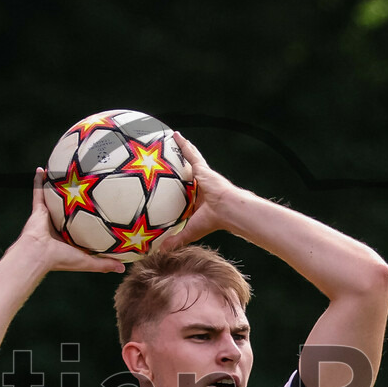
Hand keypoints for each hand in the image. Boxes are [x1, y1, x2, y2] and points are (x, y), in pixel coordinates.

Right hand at [20, 169, 125, 273]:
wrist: (38, 254)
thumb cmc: (61, 259)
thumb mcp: (87, 262)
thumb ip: (104, 264)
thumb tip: (123, 269)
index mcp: (68, 238)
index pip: (81, 228)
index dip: (89, 220)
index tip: (99, 211)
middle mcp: (58, 226)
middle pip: (68, 210)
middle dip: (74, 201)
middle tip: (85, 187)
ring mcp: (47, 217)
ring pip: (54, 199)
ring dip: (57, 188)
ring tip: (64, 174)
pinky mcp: (38, 210)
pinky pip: (39, 192)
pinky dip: (39, 181)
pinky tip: (42, 169)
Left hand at [160, 132, 240, 249]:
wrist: (228, 210)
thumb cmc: (213, 221)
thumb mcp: (190, 230)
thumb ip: (175, 239)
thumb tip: (159, 251)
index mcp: (197, 200)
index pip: (184, 193)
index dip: (177, 190)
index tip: (169, 188)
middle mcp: (199, 186)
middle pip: (185, 174)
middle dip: (177, 167)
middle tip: (166, 159)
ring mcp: (201, 176)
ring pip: (188, 161)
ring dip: (180, 151)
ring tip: (170, 140)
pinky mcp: (202, 168)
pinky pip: (190, 153)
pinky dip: (182, 144)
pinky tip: (174, 135)